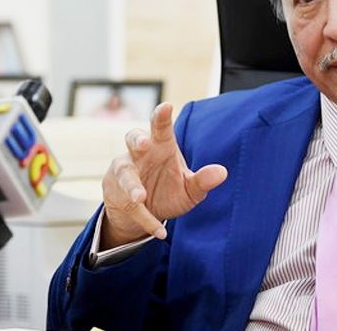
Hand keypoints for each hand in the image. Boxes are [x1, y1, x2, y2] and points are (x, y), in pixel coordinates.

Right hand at [99, 102, 227, 248]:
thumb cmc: (168, 190)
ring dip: (132, 185)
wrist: (144, 214)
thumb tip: (222, 172)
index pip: (161, 128)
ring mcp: (124, 171)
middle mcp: (140, 154)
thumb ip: (203, 181)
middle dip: (137, 140)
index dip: (162, 117)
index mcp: (161, 146)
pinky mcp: (114, 191)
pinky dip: (144, 218)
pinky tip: (159, 230)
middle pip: (133, 139)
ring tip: (140, 198)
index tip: (166, 106)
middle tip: (144, 144)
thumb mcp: (189, 189)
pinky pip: (128, 204)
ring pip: (124, 173)